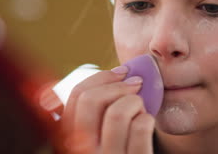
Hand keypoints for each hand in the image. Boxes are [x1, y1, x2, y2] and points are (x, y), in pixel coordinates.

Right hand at [39, 67, 154, 153]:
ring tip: (141, 110)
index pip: (75, 97)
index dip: (99, 78)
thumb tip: (119, 74)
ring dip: (135, 102)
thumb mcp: (97, 140)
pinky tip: (148, 124)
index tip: (120, 72)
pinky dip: (148, 118)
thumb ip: (96, 115)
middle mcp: (82, 153)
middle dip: (117, 85)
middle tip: (136, 83)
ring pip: (118, 112)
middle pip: (90, 100)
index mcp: (70, 142)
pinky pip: (141, 127)